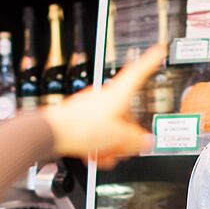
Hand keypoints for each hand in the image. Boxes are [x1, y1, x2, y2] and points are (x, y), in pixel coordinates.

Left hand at [44, 44, 165, 167]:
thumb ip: (136, 140)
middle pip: (125, 113)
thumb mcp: (118, 138)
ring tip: (105, 156)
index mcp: (117, 94)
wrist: (51, 134)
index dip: (150, 61)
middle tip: (125, 148)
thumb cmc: (80, 128)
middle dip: (126, 135)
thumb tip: (145, 141)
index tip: (158, 51)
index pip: (137, 72)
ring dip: (110, 145)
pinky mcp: (78, 119)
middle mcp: (104, 97)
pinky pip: (95, 132)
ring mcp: (90, 107)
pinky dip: (97, 146)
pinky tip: (94, 157)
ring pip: (110, 126)